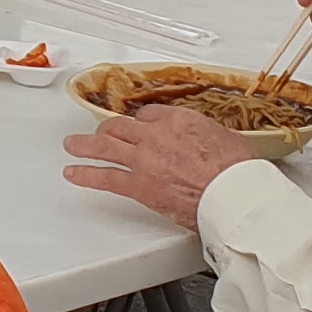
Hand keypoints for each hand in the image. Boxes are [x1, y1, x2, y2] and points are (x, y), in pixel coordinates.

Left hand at [62, 103, 262, 229]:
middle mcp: (156, 134)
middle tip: (101, 132)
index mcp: (179, 120)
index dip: (143, 124)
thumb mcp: (229, 140)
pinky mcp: (139, 185)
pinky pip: (105, 177)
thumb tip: (212, 141)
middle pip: (122, 126)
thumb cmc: (239, 172)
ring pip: (105, 146)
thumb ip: (211, 137)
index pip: (150, 116)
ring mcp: (144, 159)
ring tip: (72, 145)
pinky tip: (74, 173)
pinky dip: (86, 174)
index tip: (140, 128)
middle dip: (109, 129)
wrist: (234, 195)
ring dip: (85, 145)